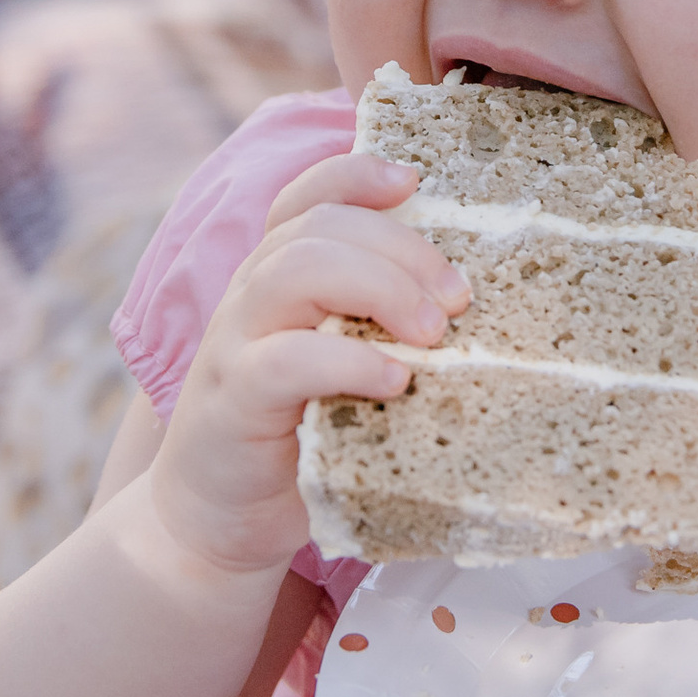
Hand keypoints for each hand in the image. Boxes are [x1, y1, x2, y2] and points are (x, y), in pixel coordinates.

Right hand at [152, 150, 469, 574]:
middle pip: (321, 227)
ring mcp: (235, 343)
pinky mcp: (233, 400)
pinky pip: (285, 359)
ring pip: (297, 270)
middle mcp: (252, 295)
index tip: (415, 181)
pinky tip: (395, 381)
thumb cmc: (302, 435)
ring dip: (381, 289)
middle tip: (460, 298)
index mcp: (279, 276)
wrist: (220, 522)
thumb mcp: (342, 364)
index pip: (307, 196)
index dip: (356, 175)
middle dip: (402, 248)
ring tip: (435, 334)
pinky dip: (348, 362)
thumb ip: (381, 325)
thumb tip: (477, 304)